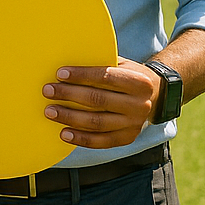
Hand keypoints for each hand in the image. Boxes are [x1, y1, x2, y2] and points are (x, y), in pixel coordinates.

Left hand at [42, 56, 161, 148]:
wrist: (156, 96)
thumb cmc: (127, 75)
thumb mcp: (121, 64)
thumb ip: (100, 64)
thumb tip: (67, 65)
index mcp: (139, 82)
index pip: (106, 77)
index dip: (82, 75)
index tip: (59, 73)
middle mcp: (139, 104)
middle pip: (99, 100)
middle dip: (69, 95)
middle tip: (47, 91)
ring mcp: (135, 123)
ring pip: (98, 122)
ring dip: (70, 117)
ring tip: (49, 111)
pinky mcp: (128, 137)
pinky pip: (102, 141)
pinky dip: (81, 139)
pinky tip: (64, 133)